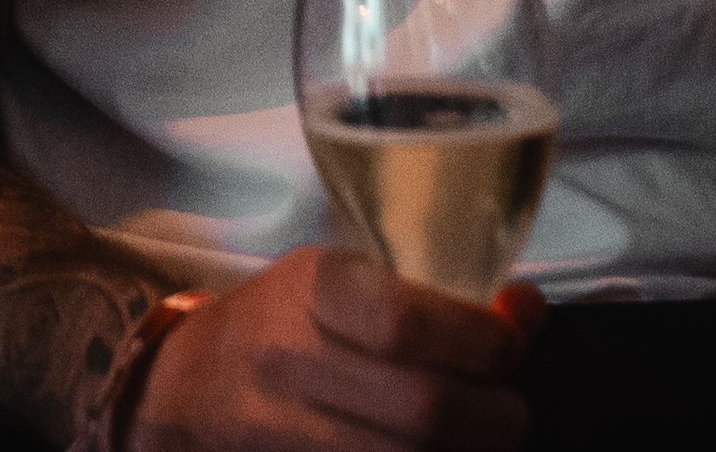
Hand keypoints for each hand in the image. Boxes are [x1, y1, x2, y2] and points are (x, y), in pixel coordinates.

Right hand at [130, 251, 537, 450]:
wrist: (188, 389)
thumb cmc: (282, 324)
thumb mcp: (342, 279)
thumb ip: (434, 295)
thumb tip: (527, 310)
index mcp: (312, 291)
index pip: (408, 322)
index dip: (485, 341)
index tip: (510, 342)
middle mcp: (291, 363)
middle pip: (427, 410)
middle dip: (497, 416)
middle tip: (505, 408)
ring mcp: (284, 434)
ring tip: (474, 436)